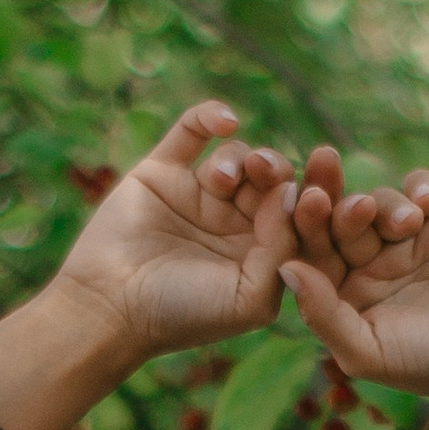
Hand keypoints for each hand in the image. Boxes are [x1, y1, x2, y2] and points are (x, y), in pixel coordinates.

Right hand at [51, 101, 298, 368]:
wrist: (111, 307)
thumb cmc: (183, 313)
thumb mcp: (250, 297)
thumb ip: (282, 248)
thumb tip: (293, 191)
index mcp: (260, 253)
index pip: (299, 214)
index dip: (313, 198)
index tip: (317, 193)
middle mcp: (233, 221)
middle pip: (272, 178)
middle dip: (275, 171)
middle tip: (264, 173)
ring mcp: (198, 194)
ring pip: (238, 154)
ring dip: (239, 158)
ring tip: (219, 181)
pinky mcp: (162, 171)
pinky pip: (193, 130)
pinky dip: (211, 116)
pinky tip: (226, 121)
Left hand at [279, 166, 428, 422]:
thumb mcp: (368, 351)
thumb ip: (323, 314)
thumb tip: (284, 268)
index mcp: (342, 292)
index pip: (312, 251)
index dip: (304, 224)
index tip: (304, 199)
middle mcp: (369, 261)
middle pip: (339, 217)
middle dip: (331, 193)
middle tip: (325, 171)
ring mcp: (408, 238)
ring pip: (379, 200)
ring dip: (383, 204)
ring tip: (405, 223)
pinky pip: (423, 188)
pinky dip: (419, 187)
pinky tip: (424, 202)